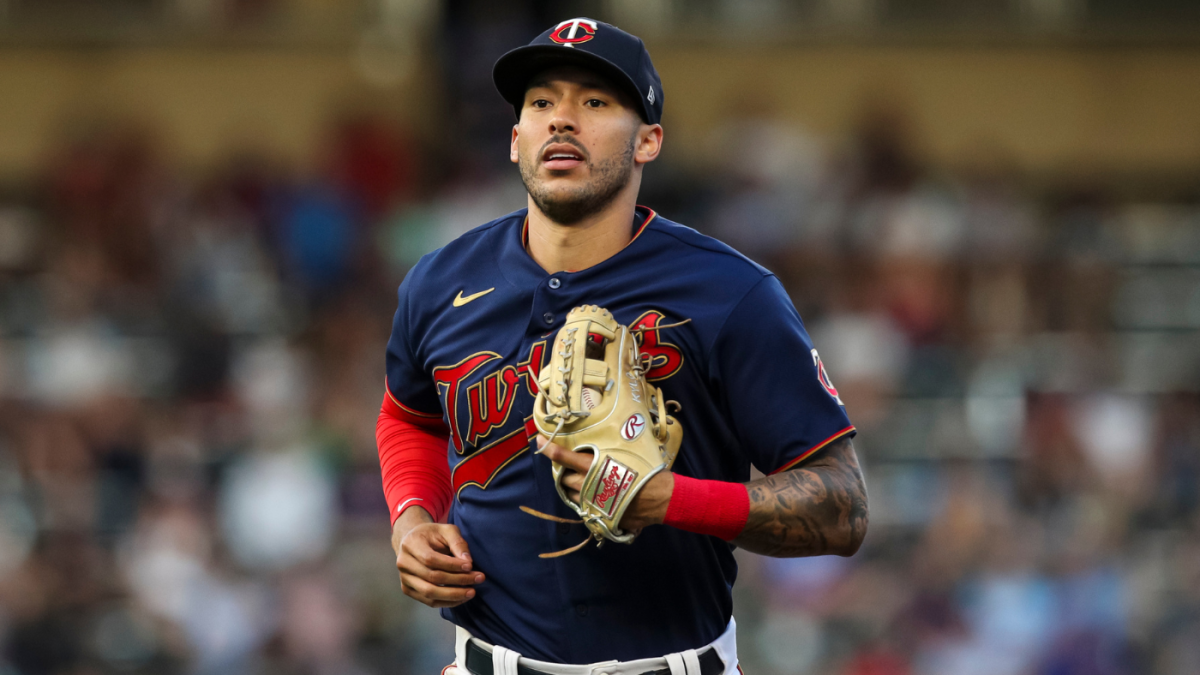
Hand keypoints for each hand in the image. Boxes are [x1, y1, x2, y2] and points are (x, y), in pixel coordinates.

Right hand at [391, 507, 483, 607]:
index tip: (471, 566)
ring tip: (472, 592)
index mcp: (410, 544)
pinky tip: (461, 598)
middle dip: (458, 580)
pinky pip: (429, 601)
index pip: (431, 559)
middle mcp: (403, 563)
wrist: (413, 541)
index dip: (452, 565)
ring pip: (429, 593)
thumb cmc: (432, 535)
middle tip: (479, 578)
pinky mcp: (408, 590)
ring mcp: (404, 578)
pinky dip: (447, 602)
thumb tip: (468, 561)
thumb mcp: (447, 530)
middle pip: (432, 577)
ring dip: (454, 595)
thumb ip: (458, 543)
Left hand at [536, 436, 673, 531]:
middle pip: (565, 479)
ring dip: (573, 489)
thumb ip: (607, 454)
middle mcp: (588, 485)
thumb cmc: (646, 471)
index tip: (540, 440)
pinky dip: (585, 502)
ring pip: (572, 495)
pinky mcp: (598, 516)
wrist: (660, 497)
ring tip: (585, 482)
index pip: (565, 457)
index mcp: (594, 467)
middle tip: (572, 467)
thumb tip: (596, 450)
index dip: (550, 449)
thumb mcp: (626, 454)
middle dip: (565, 473)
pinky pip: (585, 508)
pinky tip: (596, 497)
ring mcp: (592, 502)